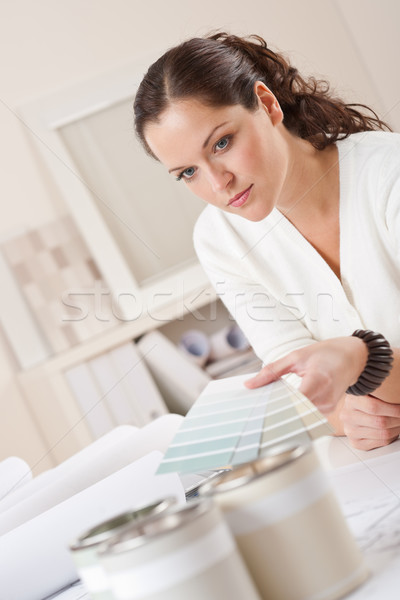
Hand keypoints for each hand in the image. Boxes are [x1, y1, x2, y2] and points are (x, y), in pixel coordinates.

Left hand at [245, 337, 367, 413]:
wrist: (352, 358)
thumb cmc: (326, 354)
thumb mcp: (296, 356)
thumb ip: (272, 371)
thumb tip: (249, 384)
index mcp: (318, 379)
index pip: (297, 402)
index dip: (278, 408)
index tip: (261, 410)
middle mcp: (326, 397)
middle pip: (296, 413)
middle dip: (277, 413)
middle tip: (258, 411)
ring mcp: (328, 406)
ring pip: (300, 417)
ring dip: (285, 413)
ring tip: (272, 405)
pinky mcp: (328, 411)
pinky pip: (307, 417)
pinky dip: (295, 412)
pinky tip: (286, 405)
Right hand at [339, 394, 399, 450]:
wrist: (353, 412)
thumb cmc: (365, 401)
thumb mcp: (370, 392)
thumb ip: (381, 394)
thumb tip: (398, 397)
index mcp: (351, 400)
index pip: (374, 407)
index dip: (393, 409)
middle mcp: (347, 416)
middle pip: (380, 422)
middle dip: (398, 419)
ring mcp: (350, 431)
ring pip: (383, 434)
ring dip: (397, 428)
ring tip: (399, 421)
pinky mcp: (356, 443)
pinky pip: (381, 442)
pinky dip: (392, 437)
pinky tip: (392, 429)